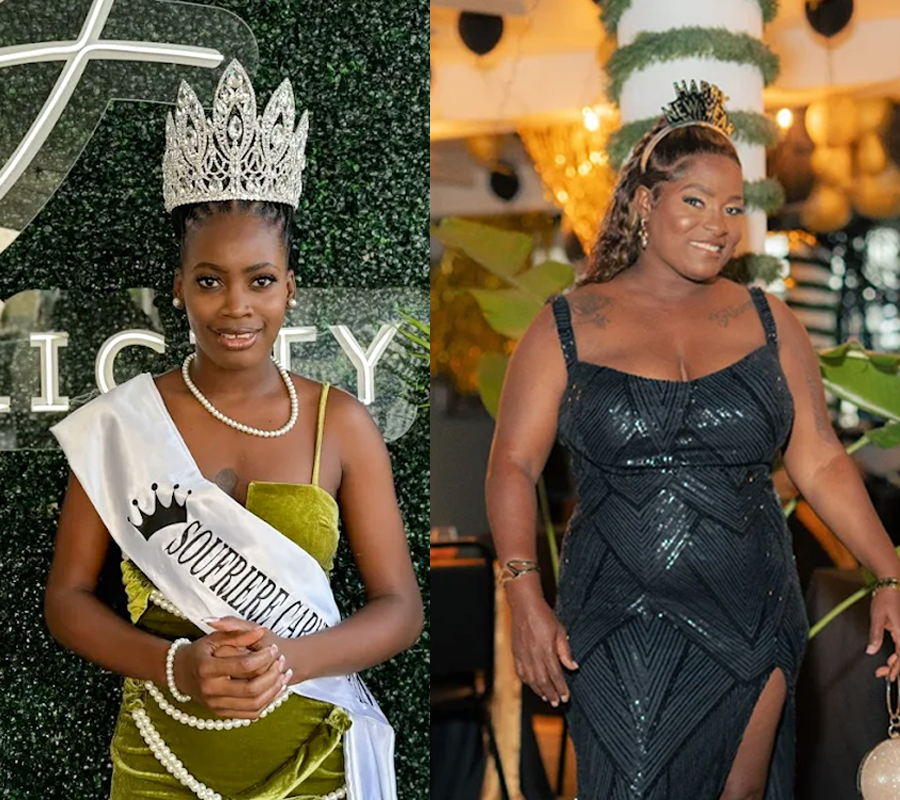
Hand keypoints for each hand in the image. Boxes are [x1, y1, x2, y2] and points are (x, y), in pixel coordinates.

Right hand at [172, 621, 290, 717]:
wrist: (180, 673)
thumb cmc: (201, 652)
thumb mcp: (215, 638)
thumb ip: (238, 634)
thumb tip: (261, 630)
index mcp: (207, 668)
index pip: (244, 665)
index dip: (264, 656)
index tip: (274, 648)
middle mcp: (210, 690)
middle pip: (251, 689)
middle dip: (272, 675)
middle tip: (282, 662)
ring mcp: (215, 705)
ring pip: (253, 704)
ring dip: (274, 690)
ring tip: (284, 675)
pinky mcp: (221, 713)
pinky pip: (250, 714)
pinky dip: (267, 703)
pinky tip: (276, 689)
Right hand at [507, 583, 577, 706]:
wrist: (524, 606)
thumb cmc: (544, 616)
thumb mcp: (560, 631)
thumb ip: (566, 651)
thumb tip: (574, 667)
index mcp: (546, 650)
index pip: (556, 674)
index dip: (561, 687)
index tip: (566, 696)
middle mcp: (534, 655)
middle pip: (543, 680)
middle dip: (551, 693)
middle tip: (557, 703)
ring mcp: (523, 655)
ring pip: (531, 679)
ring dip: (539, 690)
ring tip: (546, 698)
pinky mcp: (516, 652)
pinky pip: (520, 672)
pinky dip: (527, 681)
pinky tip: (532, 685)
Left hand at [867, 588, 899, 679]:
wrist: (892, 584)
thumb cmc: (885, 598)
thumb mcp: (877, 617)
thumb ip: (875, 635)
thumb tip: (871, 651)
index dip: (897, 669)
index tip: (889, 677)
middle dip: (896, 668)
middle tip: (882, 674)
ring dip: (897, 662)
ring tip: (885, 668)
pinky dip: (898, 654)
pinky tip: (891, 659)